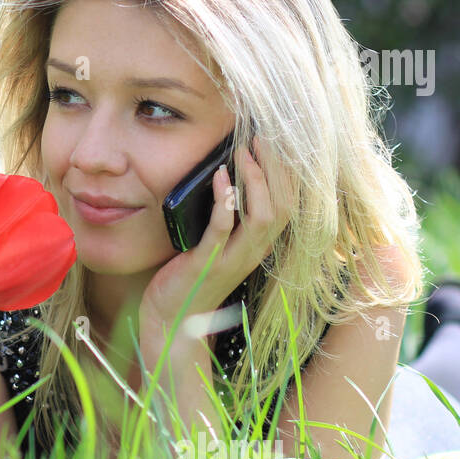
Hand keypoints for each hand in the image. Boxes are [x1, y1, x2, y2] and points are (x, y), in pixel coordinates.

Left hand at [140, 137, 293, 353]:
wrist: (171, 321)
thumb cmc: (190, 277)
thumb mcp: (216, 244)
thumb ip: (228, 217)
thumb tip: (226, 174)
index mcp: (258, 245)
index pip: (288, 204)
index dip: (287, 172)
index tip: (275, 141)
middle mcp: (253, 252)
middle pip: (284, 206)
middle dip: (278, 168)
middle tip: (262, 137)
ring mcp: (232, 259)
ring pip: (264, 217)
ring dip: (256, 181)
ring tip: (243, 152)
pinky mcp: (206, 264)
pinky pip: (223, 230)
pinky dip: (225, 203)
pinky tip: (222, 180)